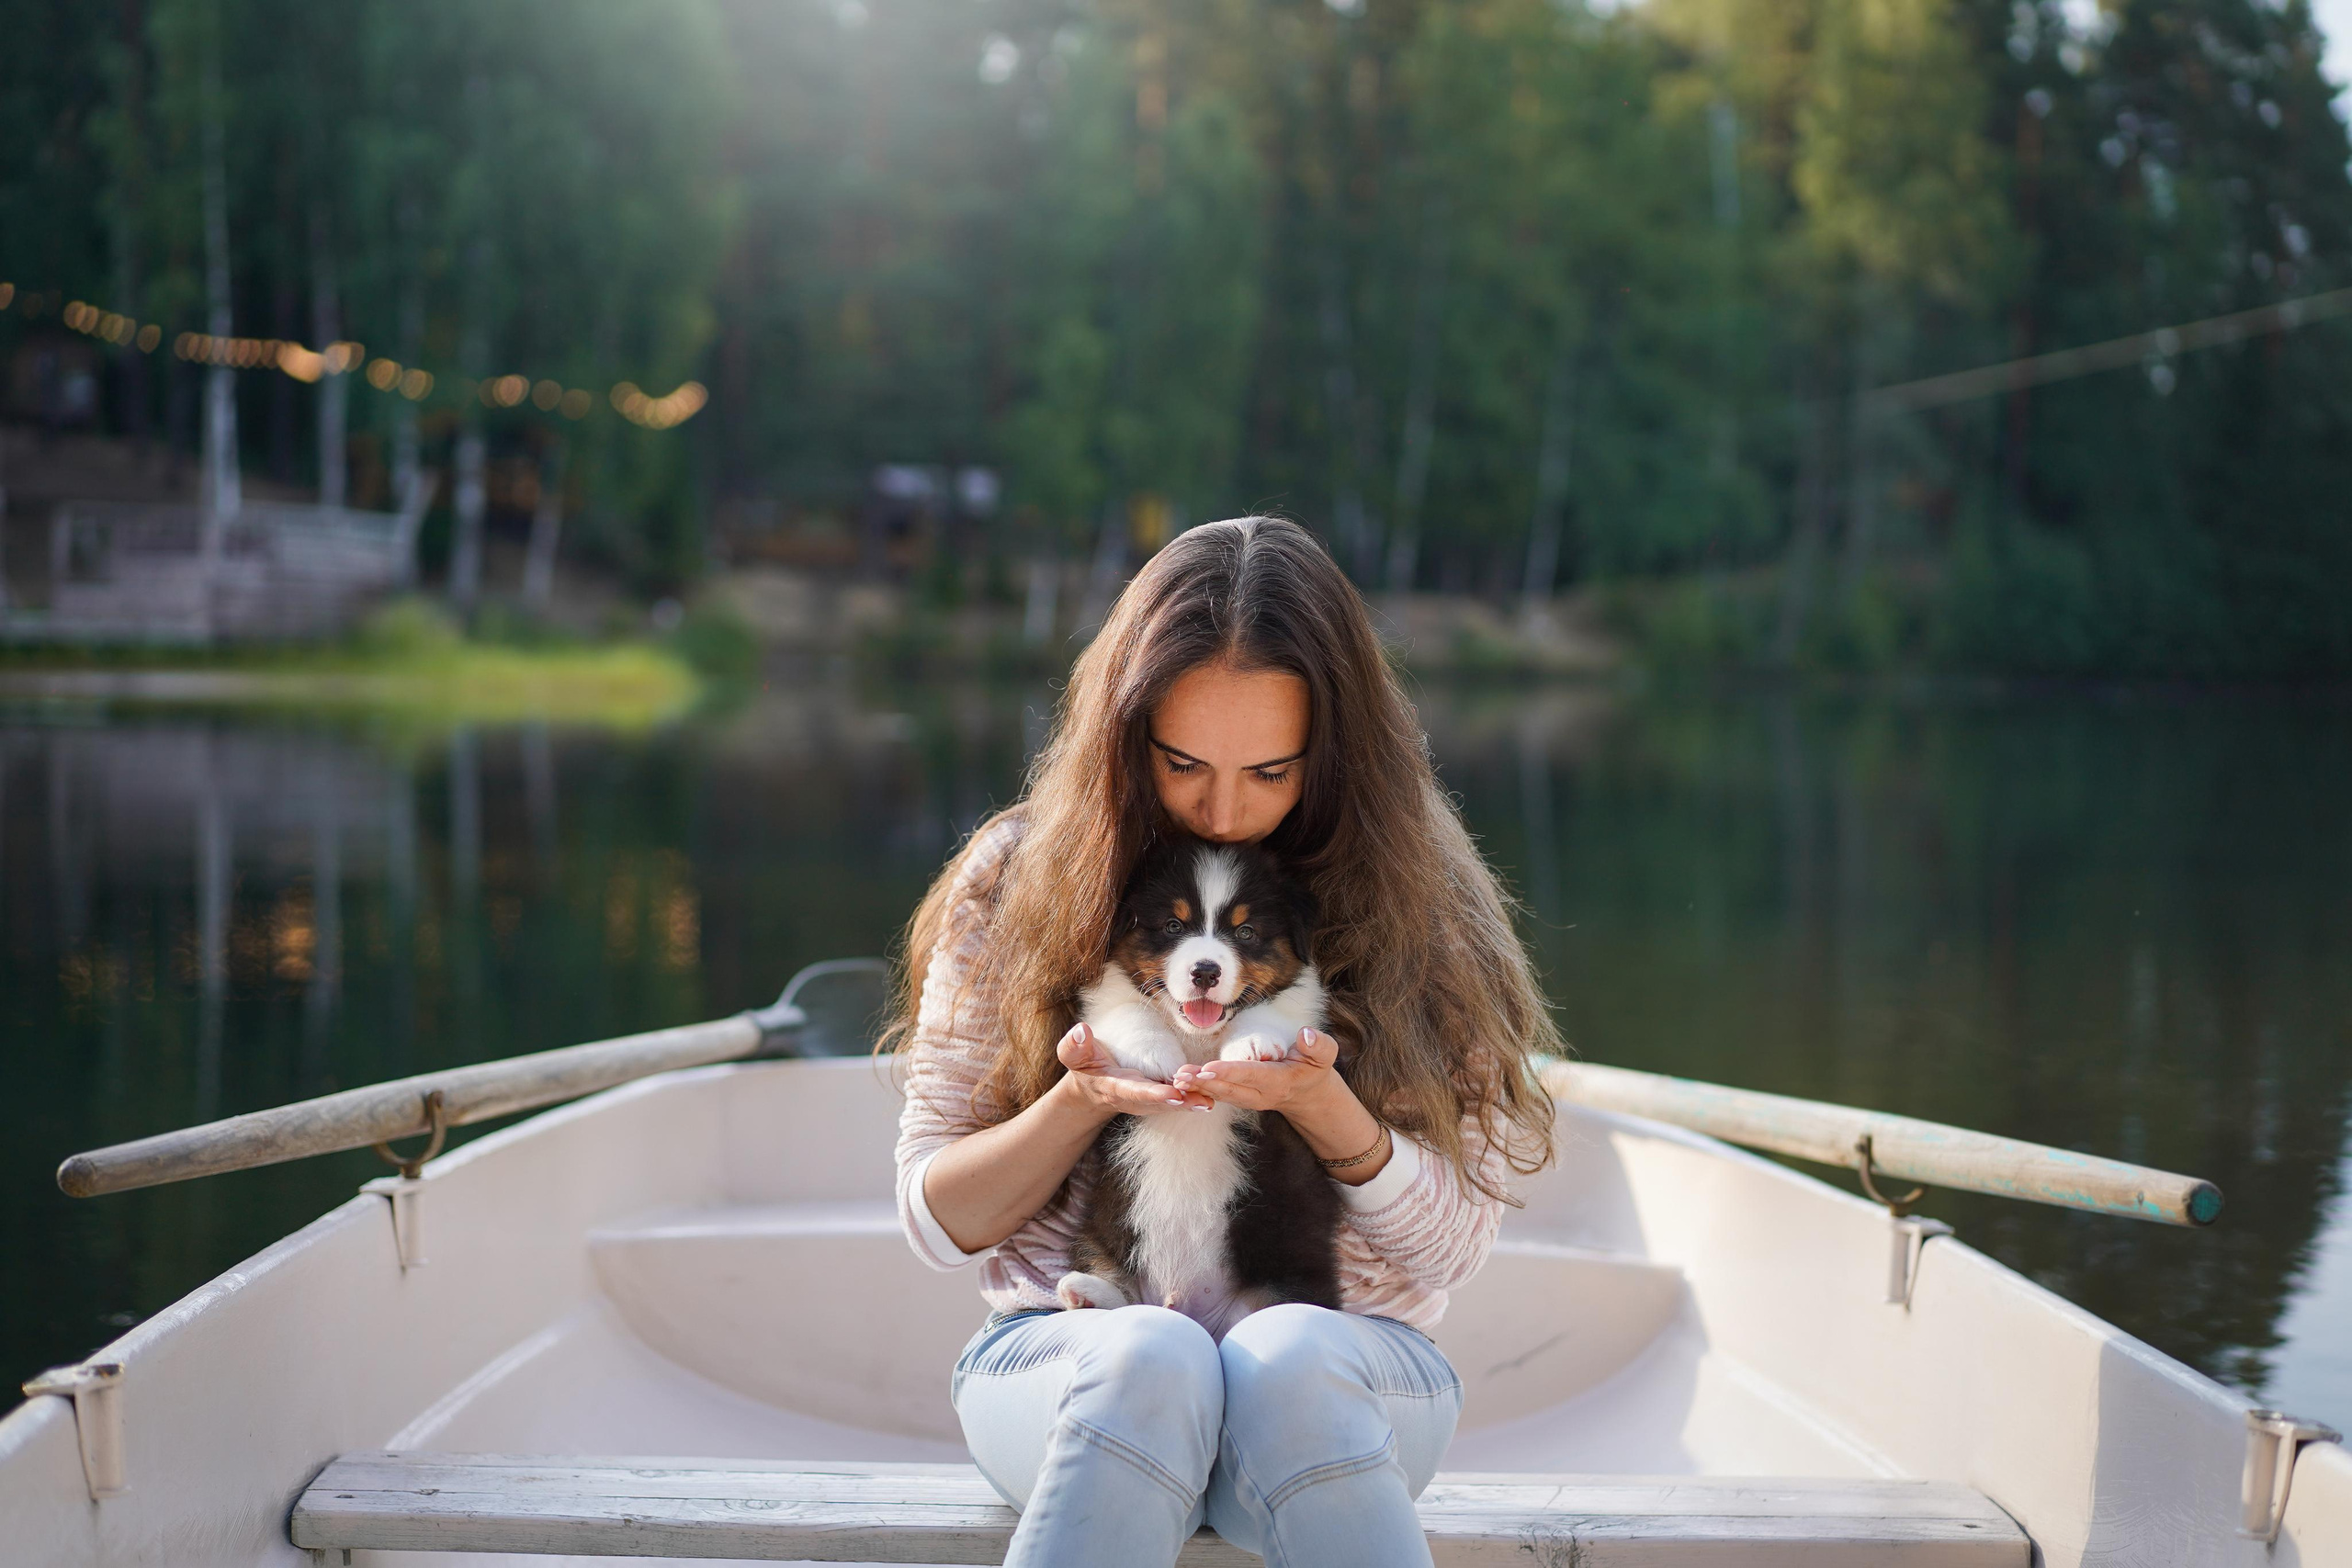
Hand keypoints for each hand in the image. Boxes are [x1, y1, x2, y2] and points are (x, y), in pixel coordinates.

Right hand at [1056, 1023, 1214, 1116]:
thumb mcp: (1074, 1055)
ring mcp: (1148, 1102)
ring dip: (1191, 1102)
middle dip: (1180, 1102)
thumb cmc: (1085, 1066)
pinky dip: (1194, 1097)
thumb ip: (1074, 1046)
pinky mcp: (1158, 1099)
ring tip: (1212, 1100)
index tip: (1172, 1094)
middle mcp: (1134, 1099)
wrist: (1092, 1088)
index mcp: (1114, 1088)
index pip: (1134, 1091)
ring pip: (1171, 1104)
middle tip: (1202, 1101)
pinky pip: (1177, 1099)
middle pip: (1159, 1102)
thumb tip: (1080, 1031)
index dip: (1153, 1094)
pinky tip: (1214, 1095)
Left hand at [1173, 1027, 1343, 1115]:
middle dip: (1204, 1083)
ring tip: (1176, 1079)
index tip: (1209, 1068)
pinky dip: (1199, 1092)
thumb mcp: (1325, 1055)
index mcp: (1280, 1081)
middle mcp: (1261, 1094)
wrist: (1309, 1095)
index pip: (1252, 1075)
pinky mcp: (1240, 1098)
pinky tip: (1181, 1084)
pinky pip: (1218, 1096)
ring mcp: (1249, 1100)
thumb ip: (1319, 1045)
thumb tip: (1306, 1035)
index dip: (1230, 1072)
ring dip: (1198, 1089)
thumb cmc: (1314, 1068)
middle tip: (1181, 1076)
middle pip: (1230, 1090)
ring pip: (1221, 1095)